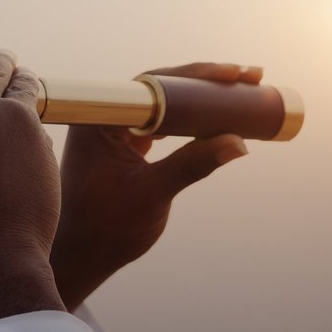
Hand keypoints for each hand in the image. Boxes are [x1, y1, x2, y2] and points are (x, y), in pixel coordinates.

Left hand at [50, 62, 258, 310]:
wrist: (82, 257)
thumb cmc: (106, 229)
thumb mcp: (153, 194)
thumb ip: (192, 165)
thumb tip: (239, 143)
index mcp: (99, 120)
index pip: (154, 84)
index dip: (196, 75)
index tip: (231, 74)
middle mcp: (103, 118)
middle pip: (162, 87)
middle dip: (206, 82)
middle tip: (249, 76)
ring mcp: (113, 131)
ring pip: (164, 103)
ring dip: (200, 100)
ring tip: (241, 91)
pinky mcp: (123, 146)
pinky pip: (160, 122)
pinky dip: (188, 120)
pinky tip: (215, 118)